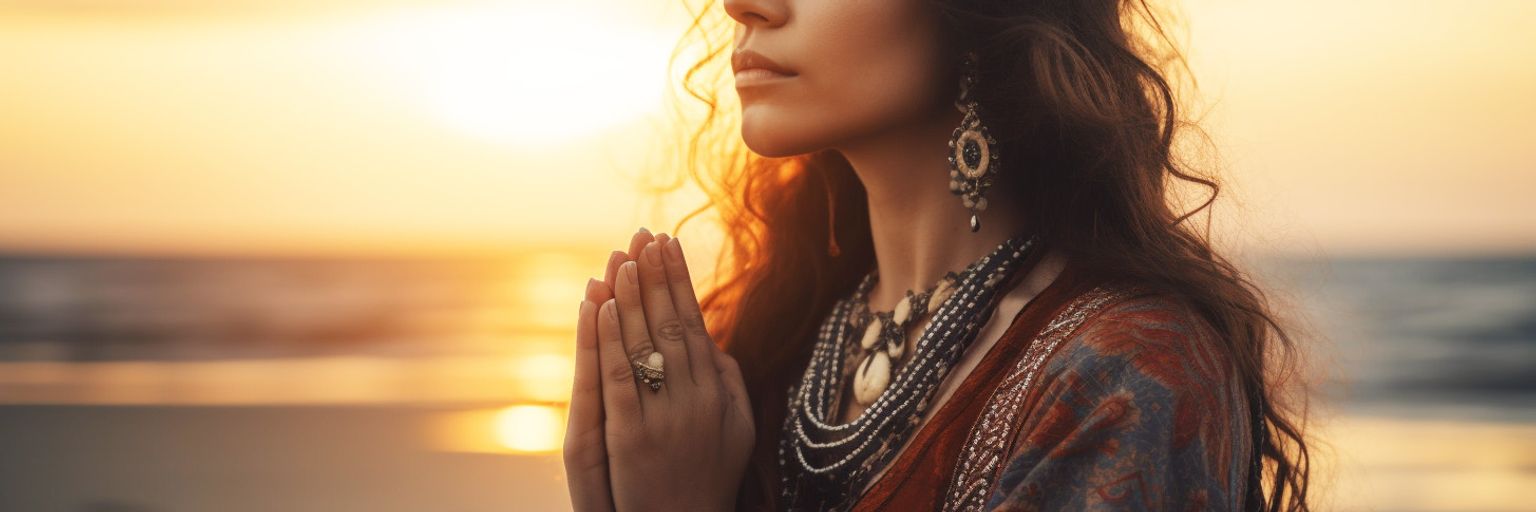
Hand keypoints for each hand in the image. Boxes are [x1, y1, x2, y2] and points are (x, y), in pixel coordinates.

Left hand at [573, 228, 755, 511]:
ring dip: (631, 299)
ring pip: (644, 347)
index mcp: (717, 392)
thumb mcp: (739, 430)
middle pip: (671, 326)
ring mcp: (662, 419)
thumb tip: (717, 342)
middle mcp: (694, 399)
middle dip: (656, 277)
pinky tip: (601, 309)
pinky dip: (609, 342)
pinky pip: (618, 380)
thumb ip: (729, 384)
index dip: (680, 281)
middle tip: (645, 235)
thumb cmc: (711, 479)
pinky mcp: (629, 438)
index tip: (669, 243)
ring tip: (622, 259)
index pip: (695, 323)